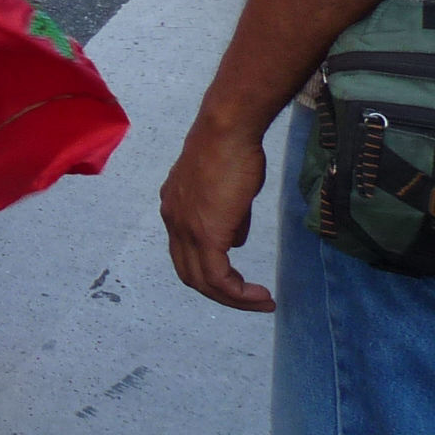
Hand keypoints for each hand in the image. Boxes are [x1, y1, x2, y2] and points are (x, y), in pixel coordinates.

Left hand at [159, 112, 275, 311]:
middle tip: (252, 300)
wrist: (227, 132)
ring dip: (233, 298)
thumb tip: (234, 241)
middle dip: (221, 294)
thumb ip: (228, 219)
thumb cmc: (232, 153)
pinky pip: (217, 276)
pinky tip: (259, 293)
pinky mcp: (204, 232)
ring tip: (262, 302)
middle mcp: (173, 221)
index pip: (186, 254)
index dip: (211, 273)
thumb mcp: (227, 192)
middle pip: (189, 274)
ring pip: (201, 280)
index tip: (240, 282)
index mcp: (175, 210)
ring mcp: (184, 228)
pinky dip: (237, 292)